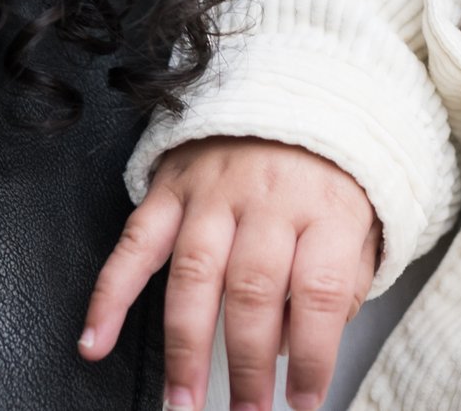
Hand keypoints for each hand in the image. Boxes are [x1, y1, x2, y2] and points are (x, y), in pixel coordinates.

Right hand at [79, 136, 378, 410]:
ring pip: (195, 276)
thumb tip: (304, 346)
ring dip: (183, 347)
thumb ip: (343, 281)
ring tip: (181, 402)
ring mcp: (214, 191)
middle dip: (246, 366)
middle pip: (254, 292)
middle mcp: (268, 198)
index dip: (311, 355)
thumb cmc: (332, 167)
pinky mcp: (171, 186)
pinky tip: (96, 340)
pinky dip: (110, 294)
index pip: (320, 292)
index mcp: (325, 207)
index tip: (301, 403)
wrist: (299, 81)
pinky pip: (136, 243)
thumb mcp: (363, 216)